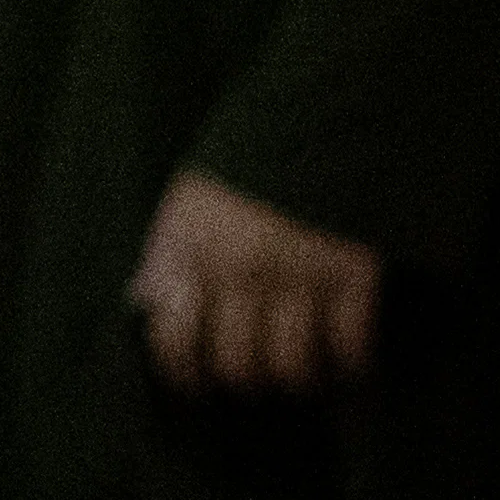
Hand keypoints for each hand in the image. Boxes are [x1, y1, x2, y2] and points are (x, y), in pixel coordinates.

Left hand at [133, 164, 380, 391]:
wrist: (329, 109)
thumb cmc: (254, 157)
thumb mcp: (190, 195)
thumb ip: (168, 249)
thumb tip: (144, 301)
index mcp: (189, 247)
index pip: (172, 342)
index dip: (185, 377)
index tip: (199, 390)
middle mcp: (238, 267)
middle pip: (236, 367)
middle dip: (248, 384)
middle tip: (260, 381)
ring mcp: (297, 271)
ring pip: (292, 369)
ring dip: (302, 382)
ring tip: (308, 376)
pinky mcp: (355, 270)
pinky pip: (350, 346)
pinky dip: (353, 366)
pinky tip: (350, 363)